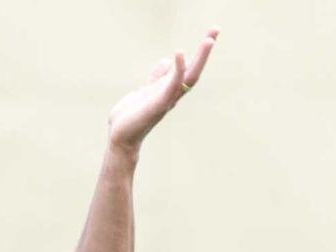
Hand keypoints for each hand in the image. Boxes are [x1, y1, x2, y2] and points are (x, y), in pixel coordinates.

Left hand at [107, 28, 218, 155]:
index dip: (198, 53)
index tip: (210, 35)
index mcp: (168, 90)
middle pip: (194, 70)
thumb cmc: (130, 117)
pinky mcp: (158, 104)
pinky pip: (172, 85)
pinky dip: (177, 70)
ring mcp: (167, 99)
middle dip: (205, 51)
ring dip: (200, 58)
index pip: (188, 68)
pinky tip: (178, 54)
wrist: (120, 137)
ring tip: (209, 40)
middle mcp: (172, 94)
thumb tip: (166, 61)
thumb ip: (155, 78)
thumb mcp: (143, 91)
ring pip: (189, 77)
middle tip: (215, 30)